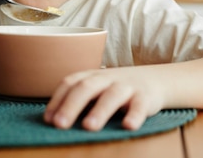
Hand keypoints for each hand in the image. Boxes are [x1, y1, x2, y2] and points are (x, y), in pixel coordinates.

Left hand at [43, 66, 164, 130]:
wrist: (154, 80)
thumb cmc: (115, 89)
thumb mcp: (96, 89)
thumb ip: (77, 100)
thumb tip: (52, 120)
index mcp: (90, 76)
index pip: (70, 83)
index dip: (57, 100)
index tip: (48, 119)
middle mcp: (106, 79)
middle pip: (86, 88)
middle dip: (71, 105)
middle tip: (60, 124)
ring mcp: (126, 86)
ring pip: (112, 96)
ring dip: (99, 111)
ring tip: (89, 127)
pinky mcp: (145, 97)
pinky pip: (140, 105)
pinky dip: (135, 115)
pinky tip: (128, 126)